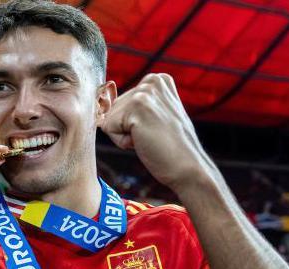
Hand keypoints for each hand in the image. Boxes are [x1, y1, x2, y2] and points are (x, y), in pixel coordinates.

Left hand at [100, 73, 216, 191]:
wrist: (188, 168)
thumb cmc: (170, 148)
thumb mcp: (156, 117)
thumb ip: (136, 106)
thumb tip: (100, 105)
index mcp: (158, 80)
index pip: (121, 103)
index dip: (133, 124)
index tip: (156, 130)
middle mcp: (151, 81)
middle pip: (113, 109)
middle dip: (126, 129)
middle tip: (154, 136)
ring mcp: (144, 93)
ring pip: (109, 119)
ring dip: (124, 136)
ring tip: (150, 139)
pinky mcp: (136, 107)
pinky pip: (108, 128)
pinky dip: (123, 142)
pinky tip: (145, 142)